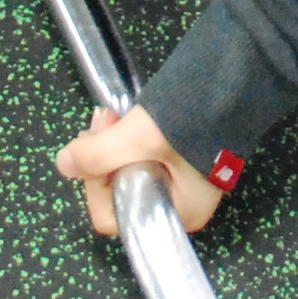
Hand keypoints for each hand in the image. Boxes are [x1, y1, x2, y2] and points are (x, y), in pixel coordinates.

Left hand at [56, 104, 225, 237]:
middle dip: (101, 158)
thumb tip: (63, 164)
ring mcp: (179, 182)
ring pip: (125, 172)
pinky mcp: (179, 159)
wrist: (234, 81)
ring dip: (111, 145)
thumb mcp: (140, 138)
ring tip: (113, 114)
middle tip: (103, 121)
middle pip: (117, 193)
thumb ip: (98, 155)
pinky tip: (126, 118)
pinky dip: (127, 140)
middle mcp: (178, 205)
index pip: (114, 217)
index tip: (93, 149)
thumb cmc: (194, 120)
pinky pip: (139, 158)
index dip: (95, 185)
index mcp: (176, 214)